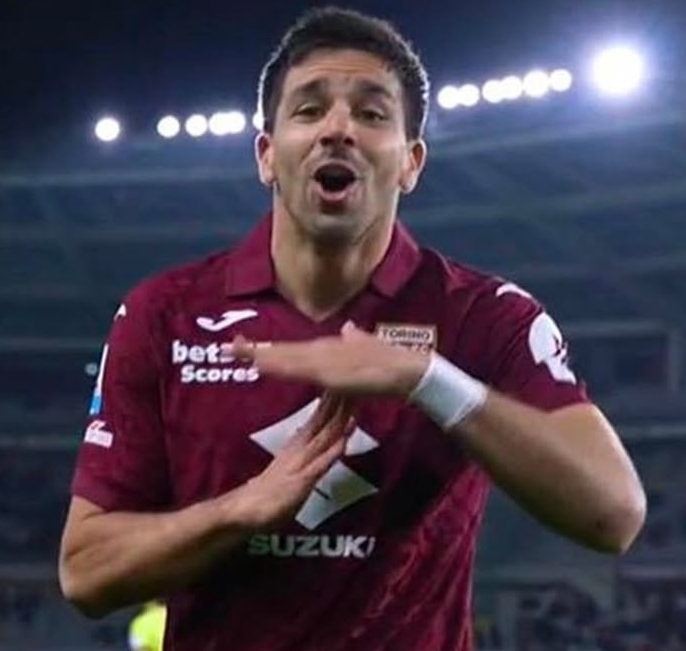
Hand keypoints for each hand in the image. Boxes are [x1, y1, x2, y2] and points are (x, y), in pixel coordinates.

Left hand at [231, 321, 428, 396]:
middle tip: (226, 348)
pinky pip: (300, 371)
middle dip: (253, 350)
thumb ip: (354, 338)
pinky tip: (264, 366)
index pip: (290, 349)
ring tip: (236, 352)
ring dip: (261, 356)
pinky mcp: (331, 373)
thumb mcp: (366, 347)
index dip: (267, 348)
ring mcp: (325, 360)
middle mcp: (321, 350)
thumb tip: (347, 329)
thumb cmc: (389, 360)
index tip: (244, 346)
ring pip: (286, 359)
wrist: (407, 368)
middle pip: (281, 351)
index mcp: (326, 348)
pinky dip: (281, 367)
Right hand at [233, 392, 355, 529]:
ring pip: (324, 437)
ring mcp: (300, 464)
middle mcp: (299, 449)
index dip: (333, 401)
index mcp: (297, 445)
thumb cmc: (265, 495)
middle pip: (323, 421)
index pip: (319, 418)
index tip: (346, 382)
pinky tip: (344, 440)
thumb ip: (298, 456)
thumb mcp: (285, 470)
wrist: (242, 511)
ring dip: (340, 420)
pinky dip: (333, 451)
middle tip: (353, 380)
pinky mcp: (301, 481)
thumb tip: (307, 442)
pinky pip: (320, 464)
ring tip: (353, 399)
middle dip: (339, 402)